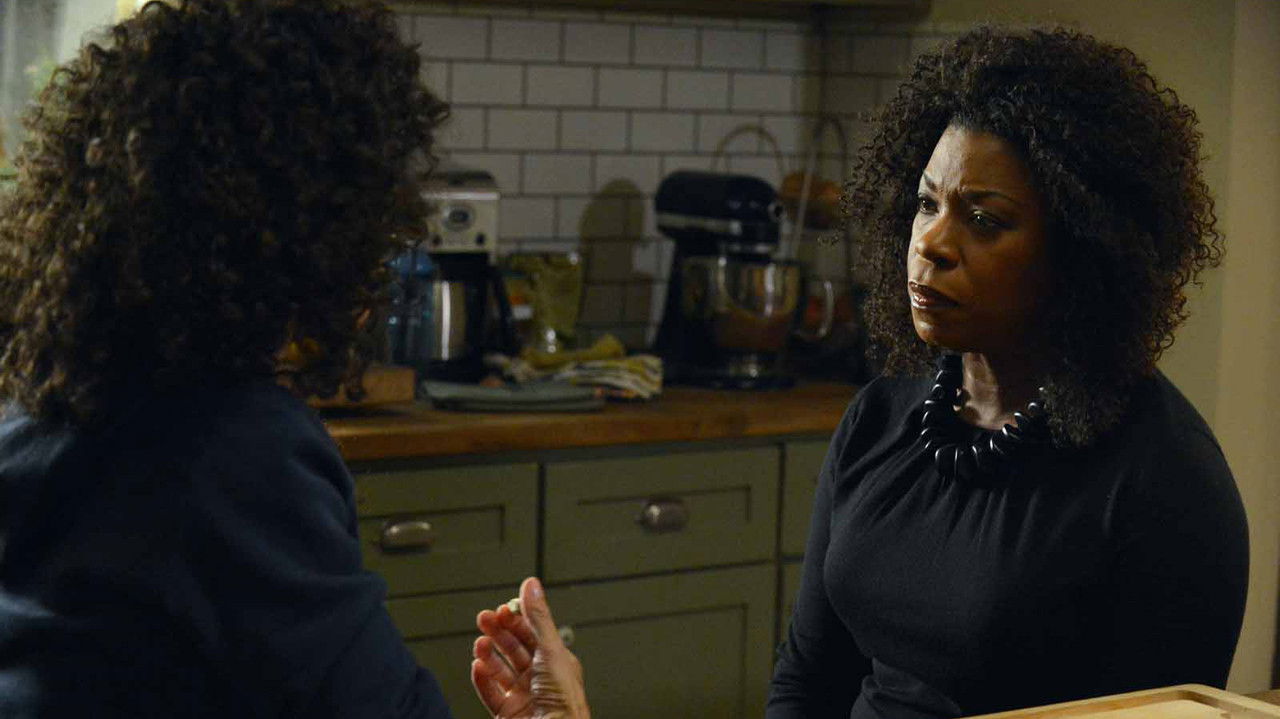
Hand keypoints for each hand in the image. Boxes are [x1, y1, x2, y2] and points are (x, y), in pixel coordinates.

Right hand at [471, 577, 590, 718]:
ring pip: (500, 669)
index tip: (504, 608)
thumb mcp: (551, 651)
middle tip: (485, 618)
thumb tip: (532, 585)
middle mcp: (540, 678)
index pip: (534, 633)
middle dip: (499, 632)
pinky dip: (482, 679)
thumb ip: (538, 618)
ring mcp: (523, 696)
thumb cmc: (564, 703)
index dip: (518, 619)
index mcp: (557, 662)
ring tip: (480, 643)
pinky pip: (490, 692)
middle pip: (514, 648)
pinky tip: (477, 666)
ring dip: (488, 654)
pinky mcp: (508, 713)